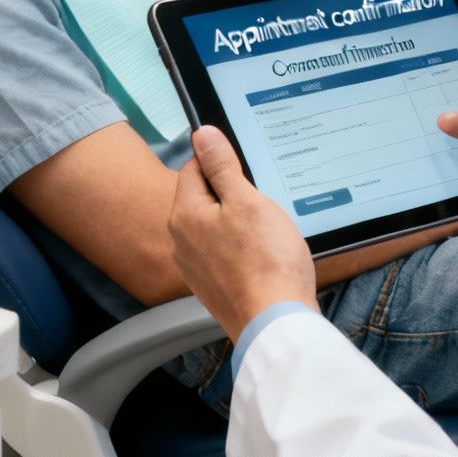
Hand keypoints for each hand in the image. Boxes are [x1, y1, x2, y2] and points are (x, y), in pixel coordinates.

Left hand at [168, 126, 316, 340]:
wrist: (276, 322)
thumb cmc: (266, 261)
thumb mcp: (247, 200)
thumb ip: (221, 166)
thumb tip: (203, 134)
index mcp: (185, 215)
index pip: (193, 168)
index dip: (221, 161)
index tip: (246, 167)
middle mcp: (181, 242)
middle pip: (204, 198)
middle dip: (232, 194)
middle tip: (262, 204)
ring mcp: (196, 268)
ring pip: (215, 227)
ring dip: (238, 222)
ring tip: (266, 233)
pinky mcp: (213, 287)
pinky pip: (224, 254)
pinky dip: (242, 249)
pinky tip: (263, 256)